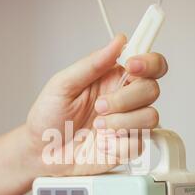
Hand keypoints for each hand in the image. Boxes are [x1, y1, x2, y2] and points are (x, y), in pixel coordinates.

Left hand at [26, 34, 167, 175]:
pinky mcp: (127, 148)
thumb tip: (118, 41)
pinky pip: (139, 144)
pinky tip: (100, 144)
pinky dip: (118, 145)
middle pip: (152, 90)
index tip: (132, 66)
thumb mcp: (63, 85)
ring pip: (150, 117)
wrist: (42, 153)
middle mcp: (124, 100)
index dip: (149, 62)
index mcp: (112, 79)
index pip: (148, 64)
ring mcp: (127, 125)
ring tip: (98, 127)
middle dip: (125, 99)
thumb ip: (92, 63)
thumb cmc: (47, 118)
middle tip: (100, 107)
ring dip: (122, 123)